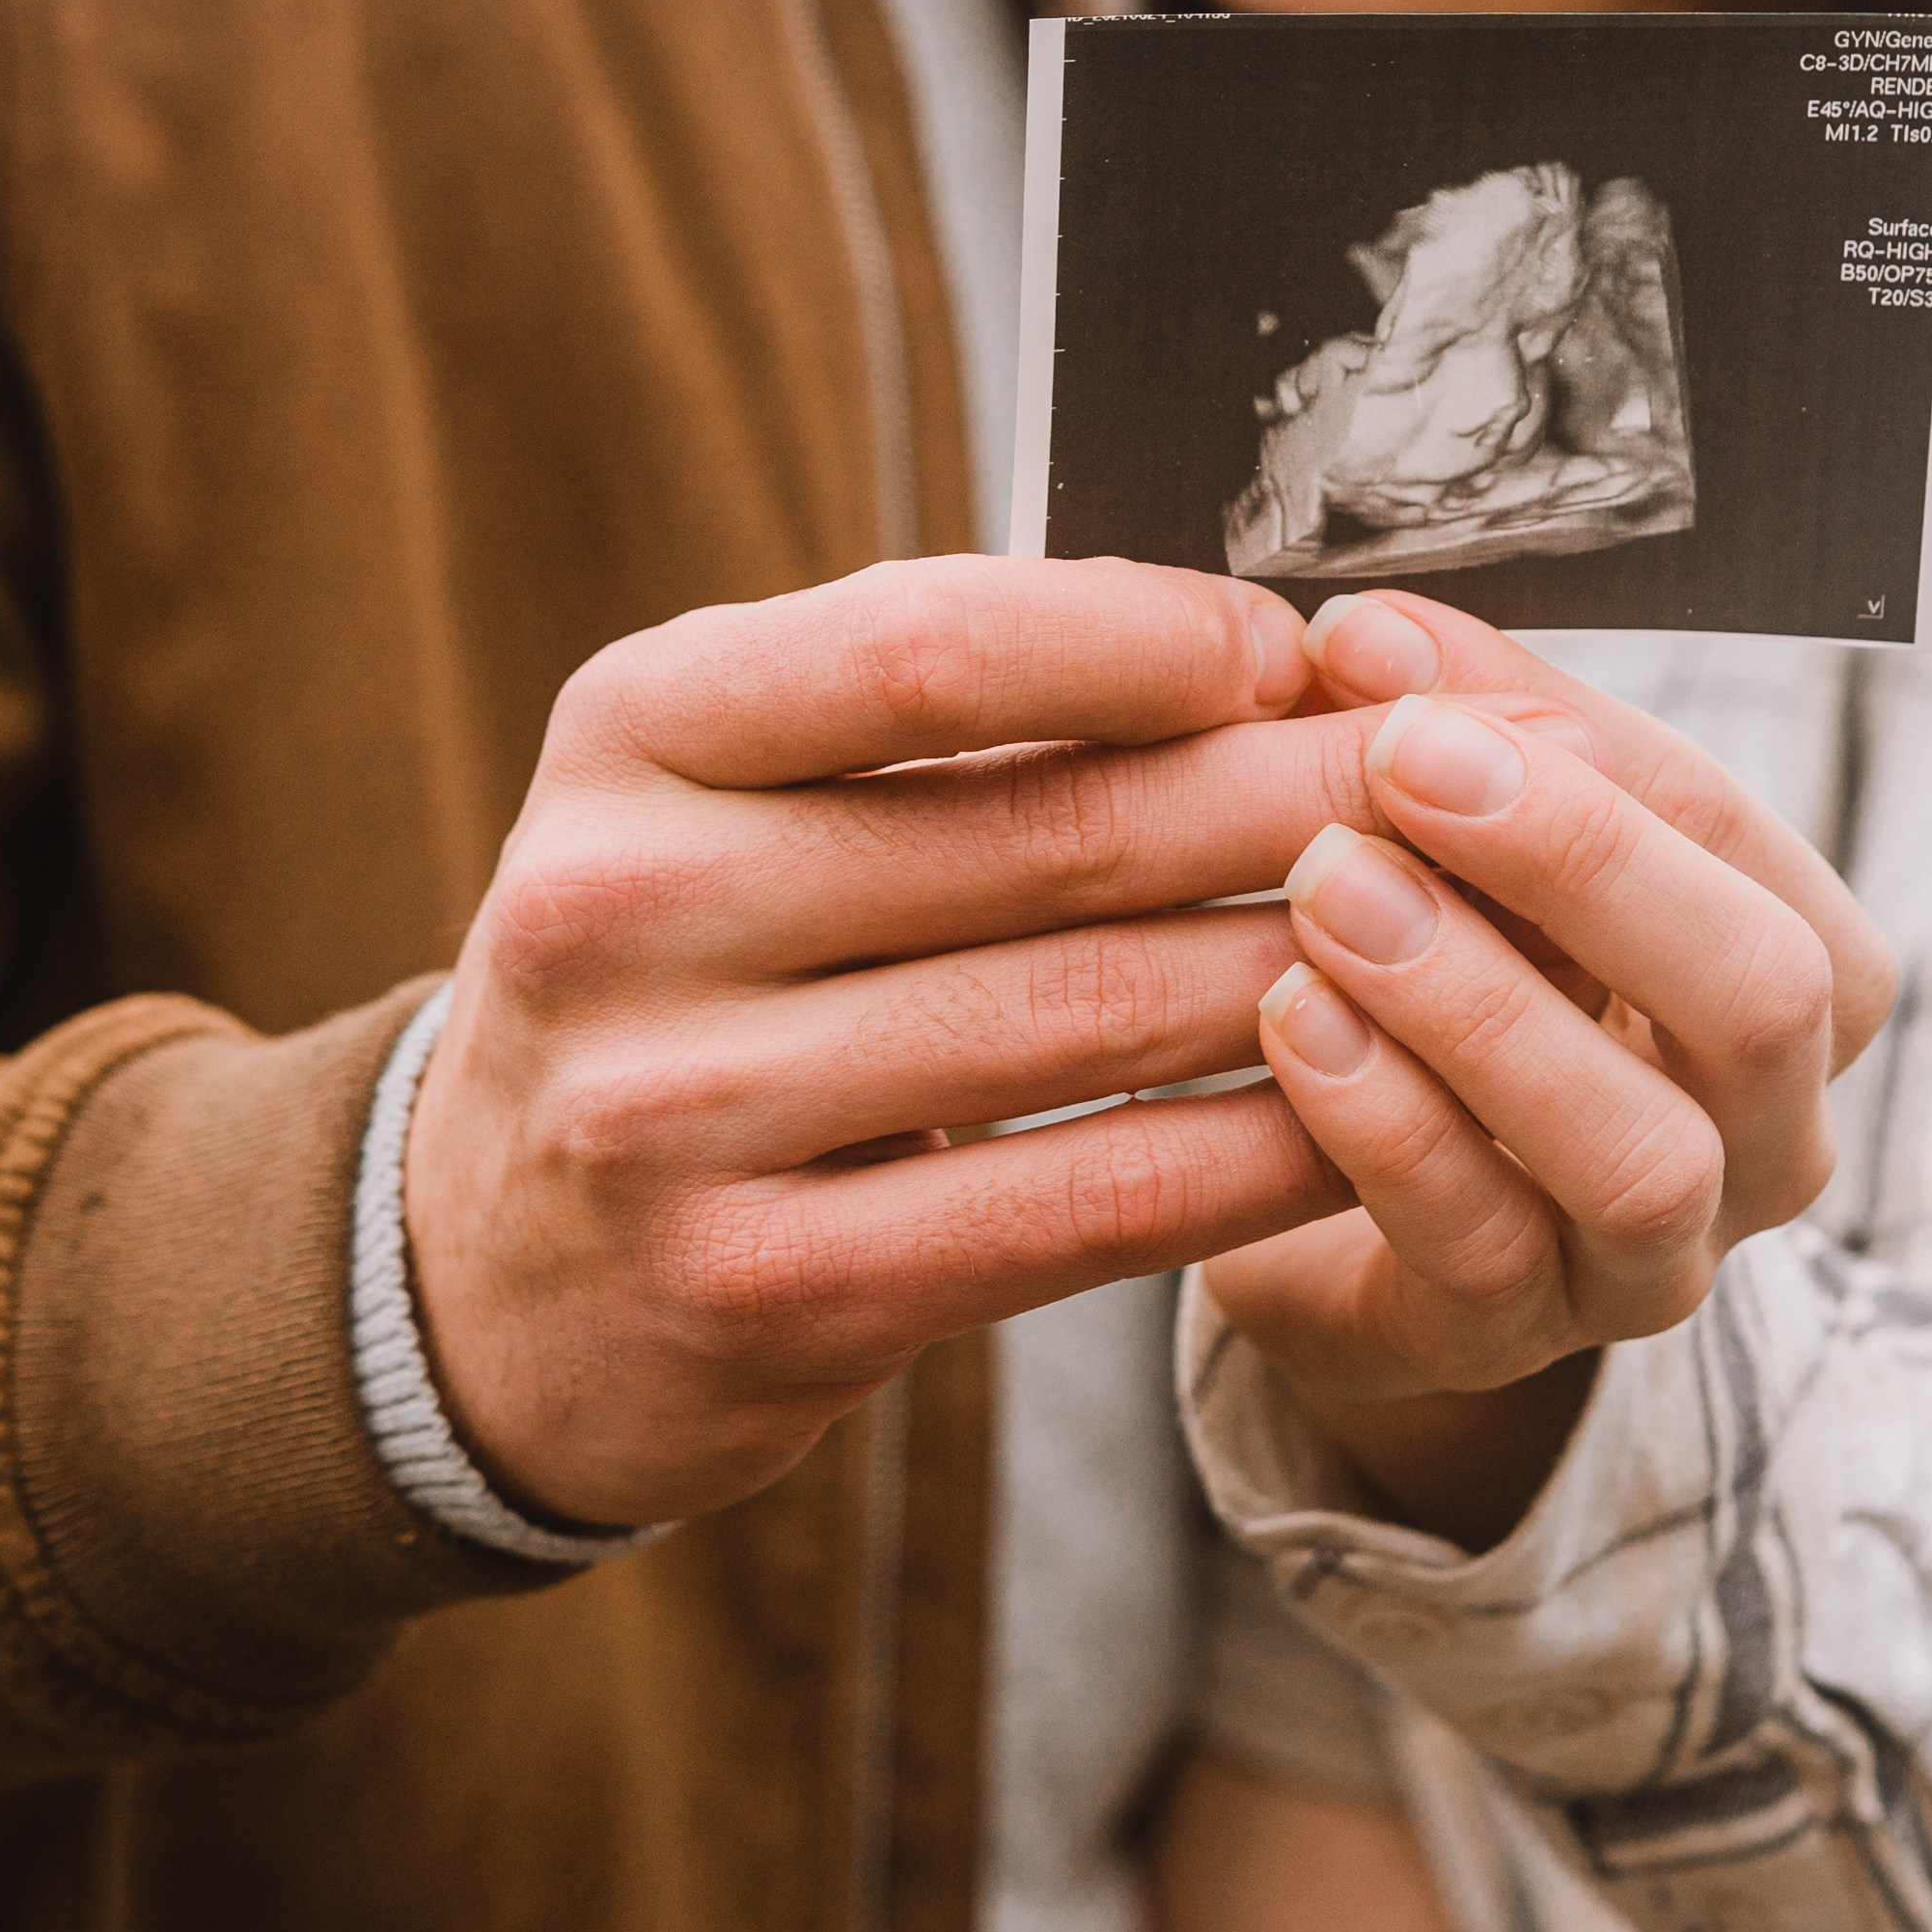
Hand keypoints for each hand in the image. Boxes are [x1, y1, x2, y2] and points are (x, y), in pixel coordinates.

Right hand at [403, 557, 1380, 1529]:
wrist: (481, 1282)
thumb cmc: (676, 978)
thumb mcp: (717, 797)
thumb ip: (925, 716)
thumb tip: (1246, 646)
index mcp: (629, 734)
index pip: (930, 644)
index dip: (1149, 639)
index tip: (1293, 648)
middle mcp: (626, 908)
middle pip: (1047, 833)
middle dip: (1289, 795)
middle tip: (1450, 781)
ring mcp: (676, 1115)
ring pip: (1087, 1018)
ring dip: (1307, 965)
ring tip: (1448, 926)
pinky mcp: (761, 1292)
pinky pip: (1078, 1202)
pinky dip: (1245, 1150)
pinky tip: (1357, 1112)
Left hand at [1203, 593, 1895, 1550]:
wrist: (1334, 1222)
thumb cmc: (1431, 990)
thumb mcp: (1456, 853)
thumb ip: (1442, 736)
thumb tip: (1366, 635)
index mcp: (1791, 970)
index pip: (1725, 827)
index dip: (1562, 730)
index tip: (1379, 648)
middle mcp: (1769, 1129)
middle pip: (1759, 993)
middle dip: (1582, 862)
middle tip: (1398, 761)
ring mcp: (1660, 1258)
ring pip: (1638, 1151)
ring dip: (1480, 1005)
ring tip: (1330, 891)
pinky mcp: (1519, 1341)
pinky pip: (1486, 1250)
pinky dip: (1391, 1128)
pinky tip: (1293, 1025)